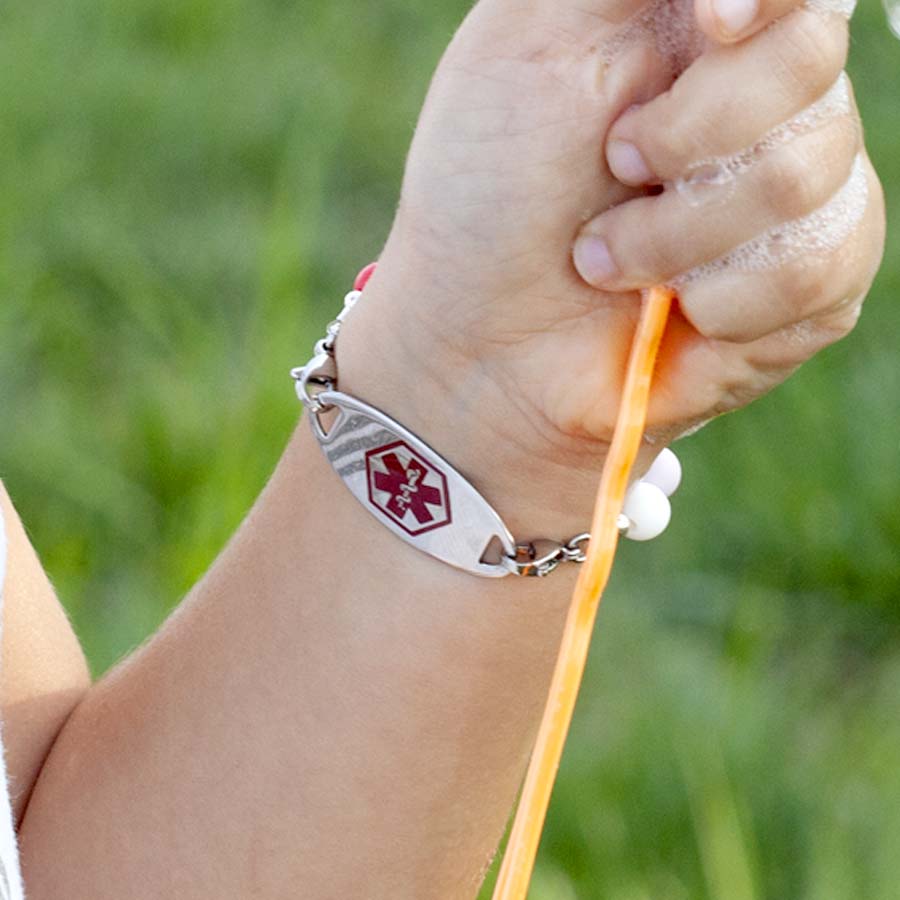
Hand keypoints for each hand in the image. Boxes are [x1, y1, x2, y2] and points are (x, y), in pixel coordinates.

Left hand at [337, 0, 884, 535]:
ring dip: (675, 235)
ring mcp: (795, 199)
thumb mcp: (526, 40)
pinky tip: (670, 311)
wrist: (483, 344)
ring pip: (804, 178)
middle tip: (610, 169)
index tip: (712, 24)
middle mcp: (761, 106)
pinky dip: (718, 300)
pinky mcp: (812, 287)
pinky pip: (816, 270)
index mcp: (697, 31)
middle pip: (809, 66)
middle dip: (684, 137)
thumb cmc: (488, 193)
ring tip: (607, 261)